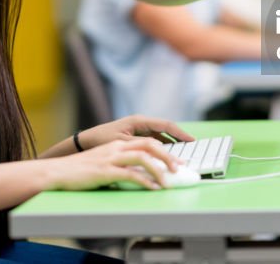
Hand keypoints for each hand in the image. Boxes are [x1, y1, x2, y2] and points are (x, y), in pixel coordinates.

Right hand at [47, 138, 181, 190]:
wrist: (58, 171)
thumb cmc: (80, 170)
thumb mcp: (104, 162)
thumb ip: (122, 164)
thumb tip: (141, 174)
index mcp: (118, 144)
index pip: (147, 141)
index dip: (165, 149)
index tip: (178, 160)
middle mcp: (116, 148)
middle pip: (149, 145)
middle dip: (168, 156)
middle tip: (180, 168)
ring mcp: (111, 158)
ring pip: (143, 158)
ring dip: (159, 169)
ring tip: (168, 181)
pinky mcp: (105, 171)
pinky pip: (130, 174)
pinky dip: (145, 181)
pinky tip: (152, 188)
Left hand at [77, 114, 193, 150]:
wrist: (86, 141)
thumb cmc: (101, 140)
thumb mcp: (122, 144)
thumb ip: (141, 146)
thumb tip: (159, 150)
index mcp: (139, 121)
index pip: (165, 125)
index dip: (180, 133)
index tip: (192, 140)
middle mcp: (141, 123)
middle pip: (166, 130)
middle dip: (180, 139)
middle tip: (193, 149)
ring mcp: (139, 130)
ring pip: (161, 136)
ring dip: (172, 145)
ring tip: (183, 155)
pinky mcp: (137, 138)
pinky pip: (154, 141)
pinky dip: (162, 148)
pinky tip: (168, 158)